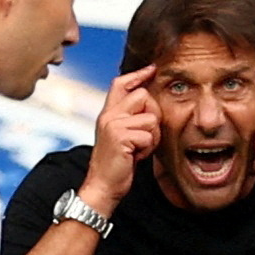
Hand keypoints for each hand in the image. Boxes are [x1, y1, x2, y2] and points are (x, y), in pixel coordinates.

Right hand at [79, 65, 158, 215]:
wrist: (102, 185)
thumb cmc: (116, 163)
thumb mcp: (121, 135)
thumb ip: (130, 118)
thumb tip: (149, 101)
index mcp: (108, 113)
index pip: (120, 83)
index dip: (138, 75)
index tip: (152, 69)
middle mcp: (108, 115)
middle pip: (143, 95)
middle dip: (152, 115)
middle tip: (143, 136)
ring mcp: (113, 125)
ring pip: (150, 118)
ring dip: (151, 136)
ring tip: (138, 148)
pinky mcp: (120, 137)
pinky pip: (148, 135)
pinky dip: (147, 148)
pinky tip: (135, 156)